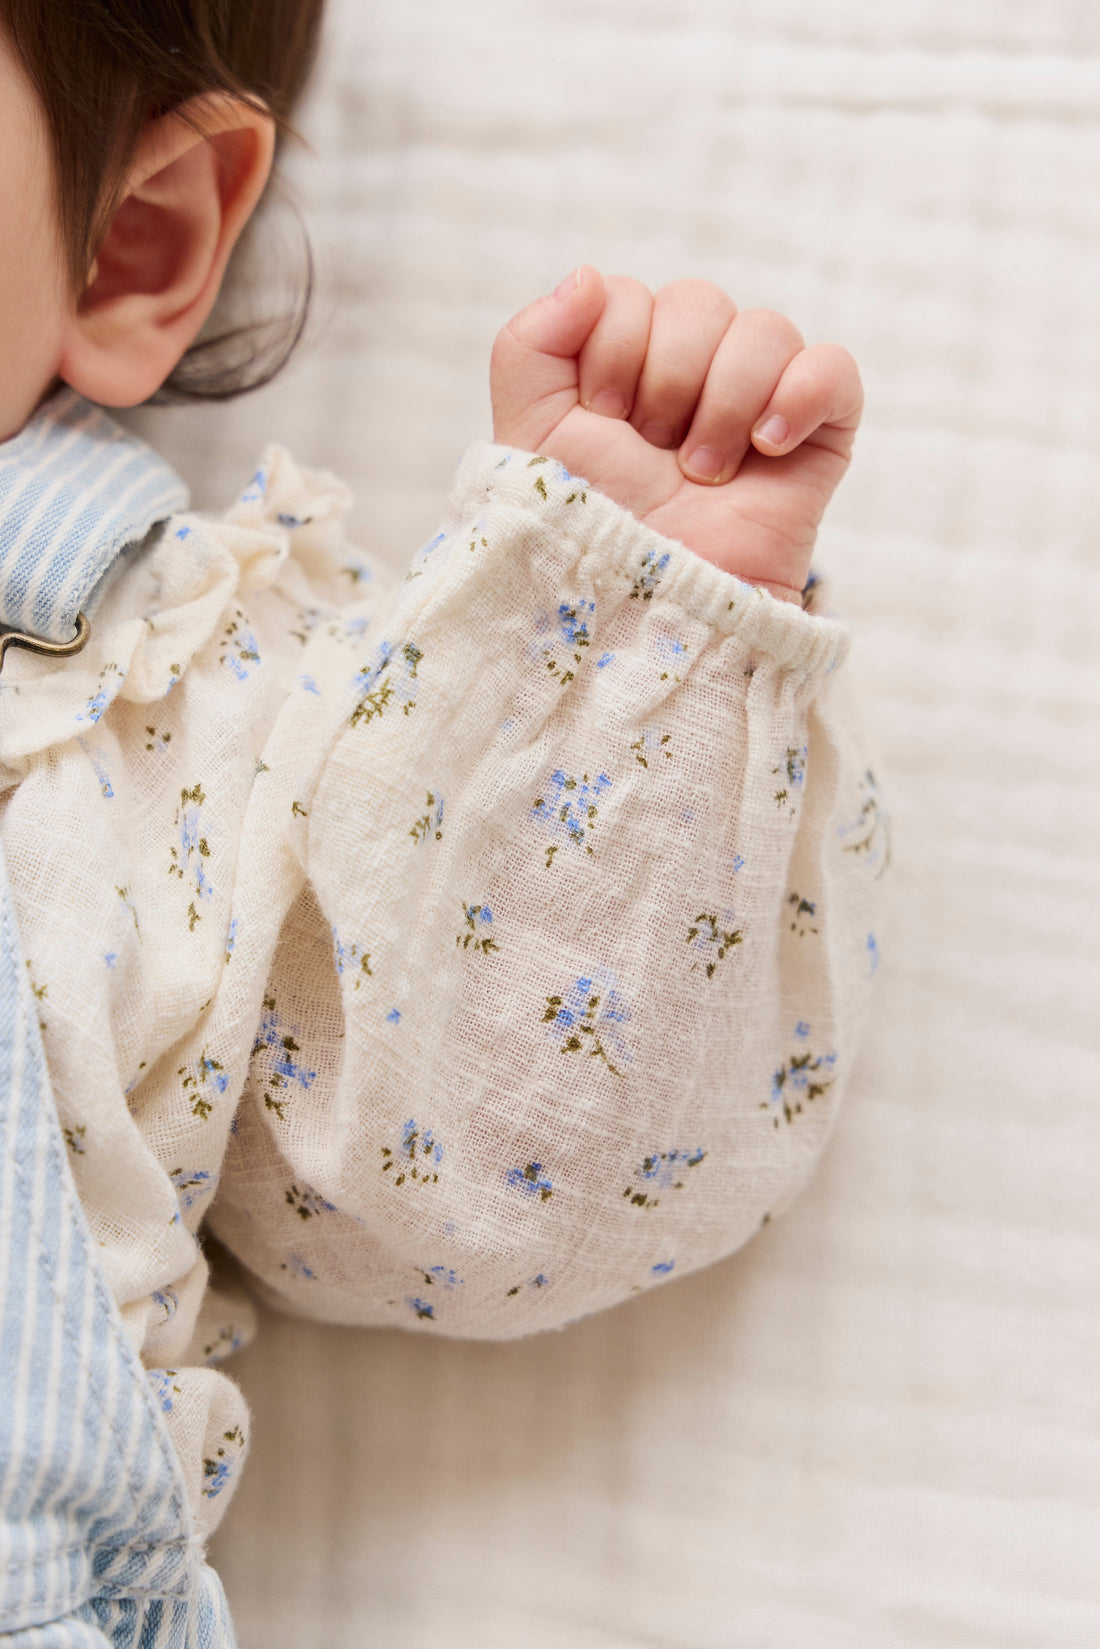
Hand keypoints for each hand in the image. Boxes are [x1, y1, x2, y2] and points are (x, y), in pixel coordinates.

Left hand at [491, 267, 862, 601]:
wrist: (647, 607)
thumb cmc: (585, 530)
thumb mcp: (529, 435)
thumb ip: (529, 344)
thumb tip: (588, 276)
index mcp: (626, 364)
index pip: (628, 296)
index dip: (611, 351)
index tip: (602, 420)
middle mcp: (693, 375)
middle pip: (697, 301)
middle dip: (665, 380)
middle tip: (655, 454)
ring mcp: (759, 403)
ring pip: (763, 328)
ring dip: (723, 402)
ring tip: (703, 474)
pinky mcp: (817, 438)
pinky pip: (833, 368)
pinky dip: (800, 394)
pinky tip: (766, 447)